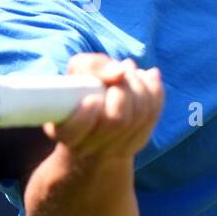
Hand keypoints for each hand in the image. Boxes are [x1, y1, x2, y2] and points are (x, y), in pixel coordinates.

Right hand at [43, 54, 163, 159]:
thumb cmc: (81, 89)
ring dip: (139, 86)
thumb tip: (120, 71)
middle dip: (123, 90)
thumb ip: (91, 66)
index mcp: (63, 131)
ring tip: (130, 70)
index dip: (85, 116)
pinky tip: (146, 77)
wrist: (95, 115)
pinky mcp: (137, 142)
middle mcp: (87, 147)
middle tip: (120, 72)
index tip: (93, 99)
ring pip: (139, 116)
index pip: (72, 132)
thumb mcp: (77, 71)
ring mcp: (114, 149)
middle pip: (116, 121)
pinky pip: (153, 114)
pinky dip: (153, 90)